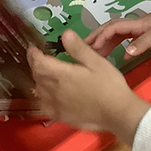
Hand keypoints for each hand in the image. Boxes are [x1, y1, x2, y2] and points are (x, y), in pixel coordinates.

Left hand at [28, 30, 149, 143]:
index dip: (33, 54)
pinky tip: (50, 94)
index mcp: (62, 75)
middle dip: (36, 65)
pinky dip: (43, 96)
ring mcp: (54, 105)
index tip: (33, 48)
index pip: (38, 62)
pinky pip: (43, 104)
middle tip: (42, 58)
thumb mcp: (97, 62)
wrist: (116, 113)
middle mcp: (53, 90)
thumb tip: (65, 34)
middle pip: (37, 76)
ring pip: (38, 90)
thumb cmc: (109, 85)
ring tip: (46, 74)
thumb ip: (79, 49)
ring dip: (39, 80)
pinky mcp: (59, 116)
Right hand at [85, 0, 150, 58]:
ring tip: (95, 54)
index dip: (100, 37)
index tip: (91, 48)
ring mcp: (140, 28)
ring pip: (117, 34)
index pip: (112, 28)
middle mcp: (134, 24)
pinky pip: (127, 39)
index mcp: (135, 23)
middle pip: (110, 29)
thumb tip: (125, 53)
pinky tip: (119, 56)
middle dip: (96, 38)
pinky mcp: (146, 32)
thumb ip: (143, 43)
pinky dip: (119, 46)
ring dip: (105, 43)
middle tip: (82, 49)